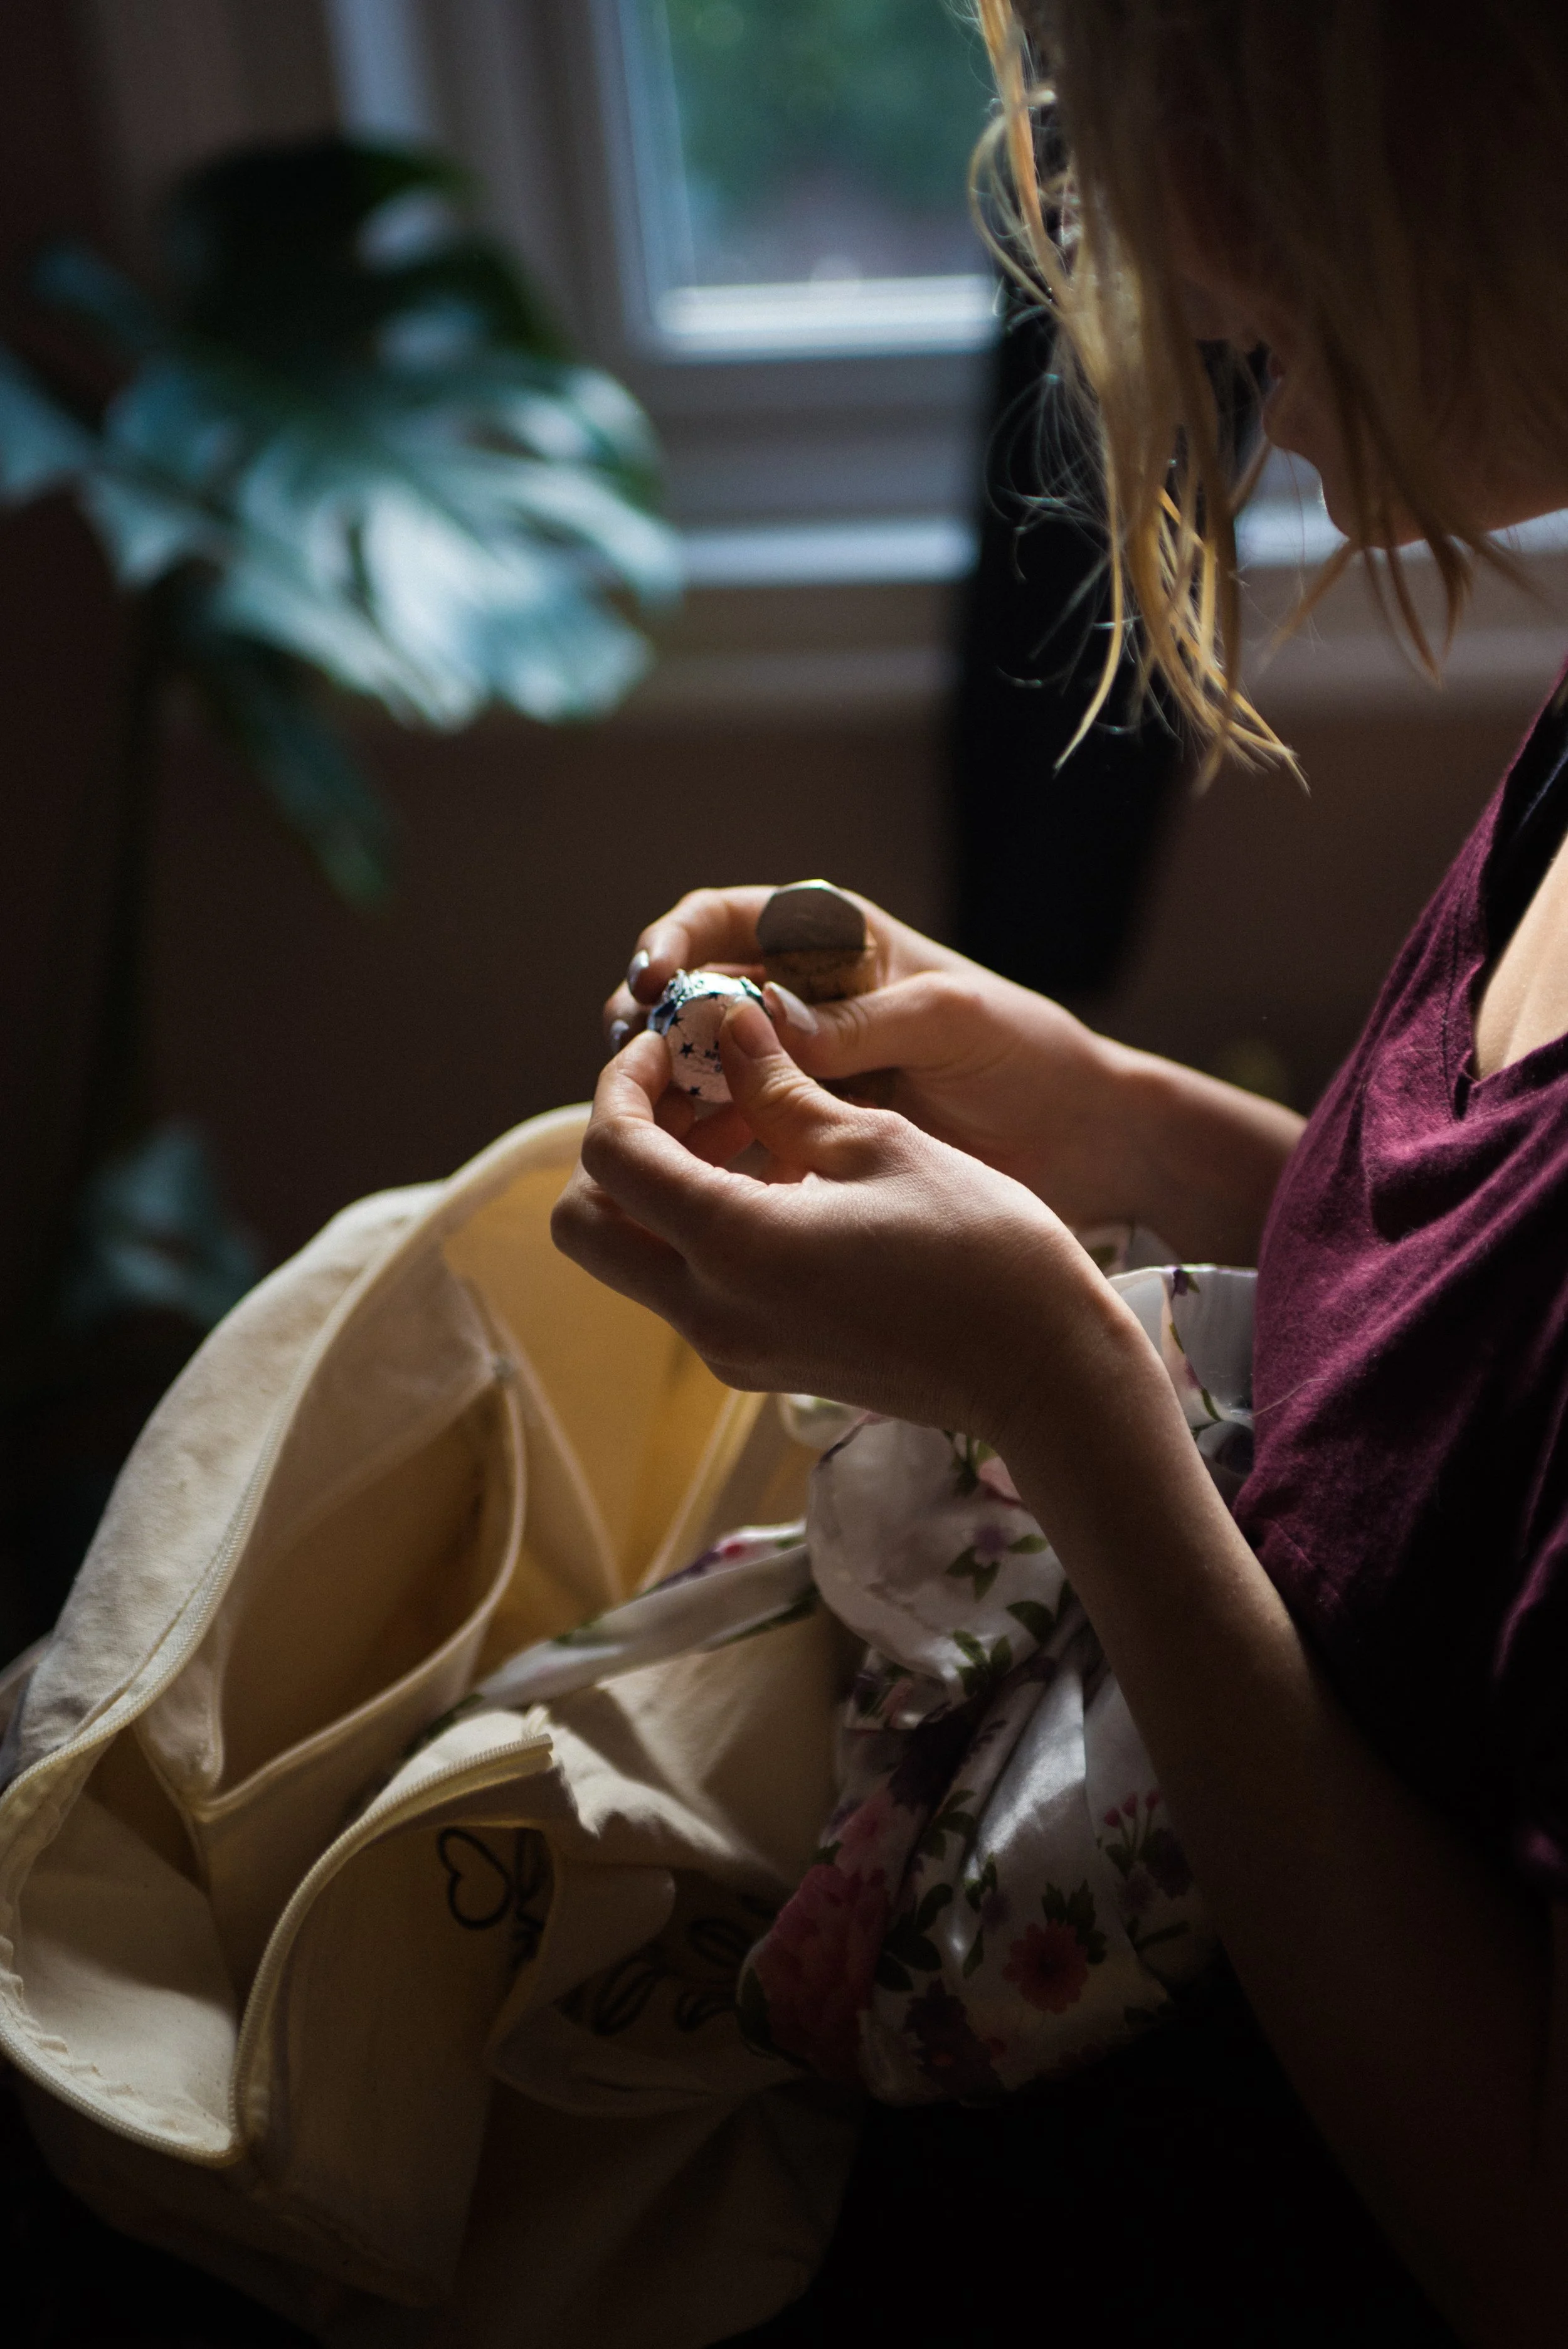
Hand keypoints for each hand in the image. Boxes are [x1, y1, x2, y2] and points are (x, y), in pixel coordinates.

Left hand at [554, 994, 1137, 1441]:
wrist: (1046, 1370)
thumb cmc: (983, 1246)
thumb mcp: (880, 1144)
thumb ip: (784, 1090)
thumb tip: (732, 1029)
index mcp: (733, 1247)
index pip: (609, 1155)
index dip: (622, 1084)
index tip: (671, 1046)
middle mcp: (711, 1313)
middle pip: (585, 1225)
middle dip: (618, 1147)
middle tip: (690, 1093)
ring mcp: (731, 1350)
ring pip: (635, 1258)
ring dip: (660, 1186)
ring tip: (746, 1123)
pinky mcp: (761, 1363)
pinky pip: (690, 1288)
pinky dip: (701, 1227)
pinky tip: (779, 1180)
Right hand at [603, 883, 1136, 1227]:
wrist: (1078, 1139)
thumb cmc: (1027, 1053)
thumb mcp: (949, 1020)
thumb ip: (858, 1020)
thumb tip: (761, 1016)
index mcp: (828, 940)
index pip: (719, 920)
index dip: (670, 944)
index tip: (649, 984)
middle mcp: (796, 999)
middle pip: (688, 1001)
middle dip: (649, 1029)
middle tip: (629, 1068)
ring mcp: (793, 1069)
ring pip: (699, 1073)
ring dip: (667, 1097)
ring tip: (653, 1128)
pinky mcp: (803, 1134)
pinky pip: (733, 1139)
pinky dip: (706, 1154)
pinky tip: (694, 1179)